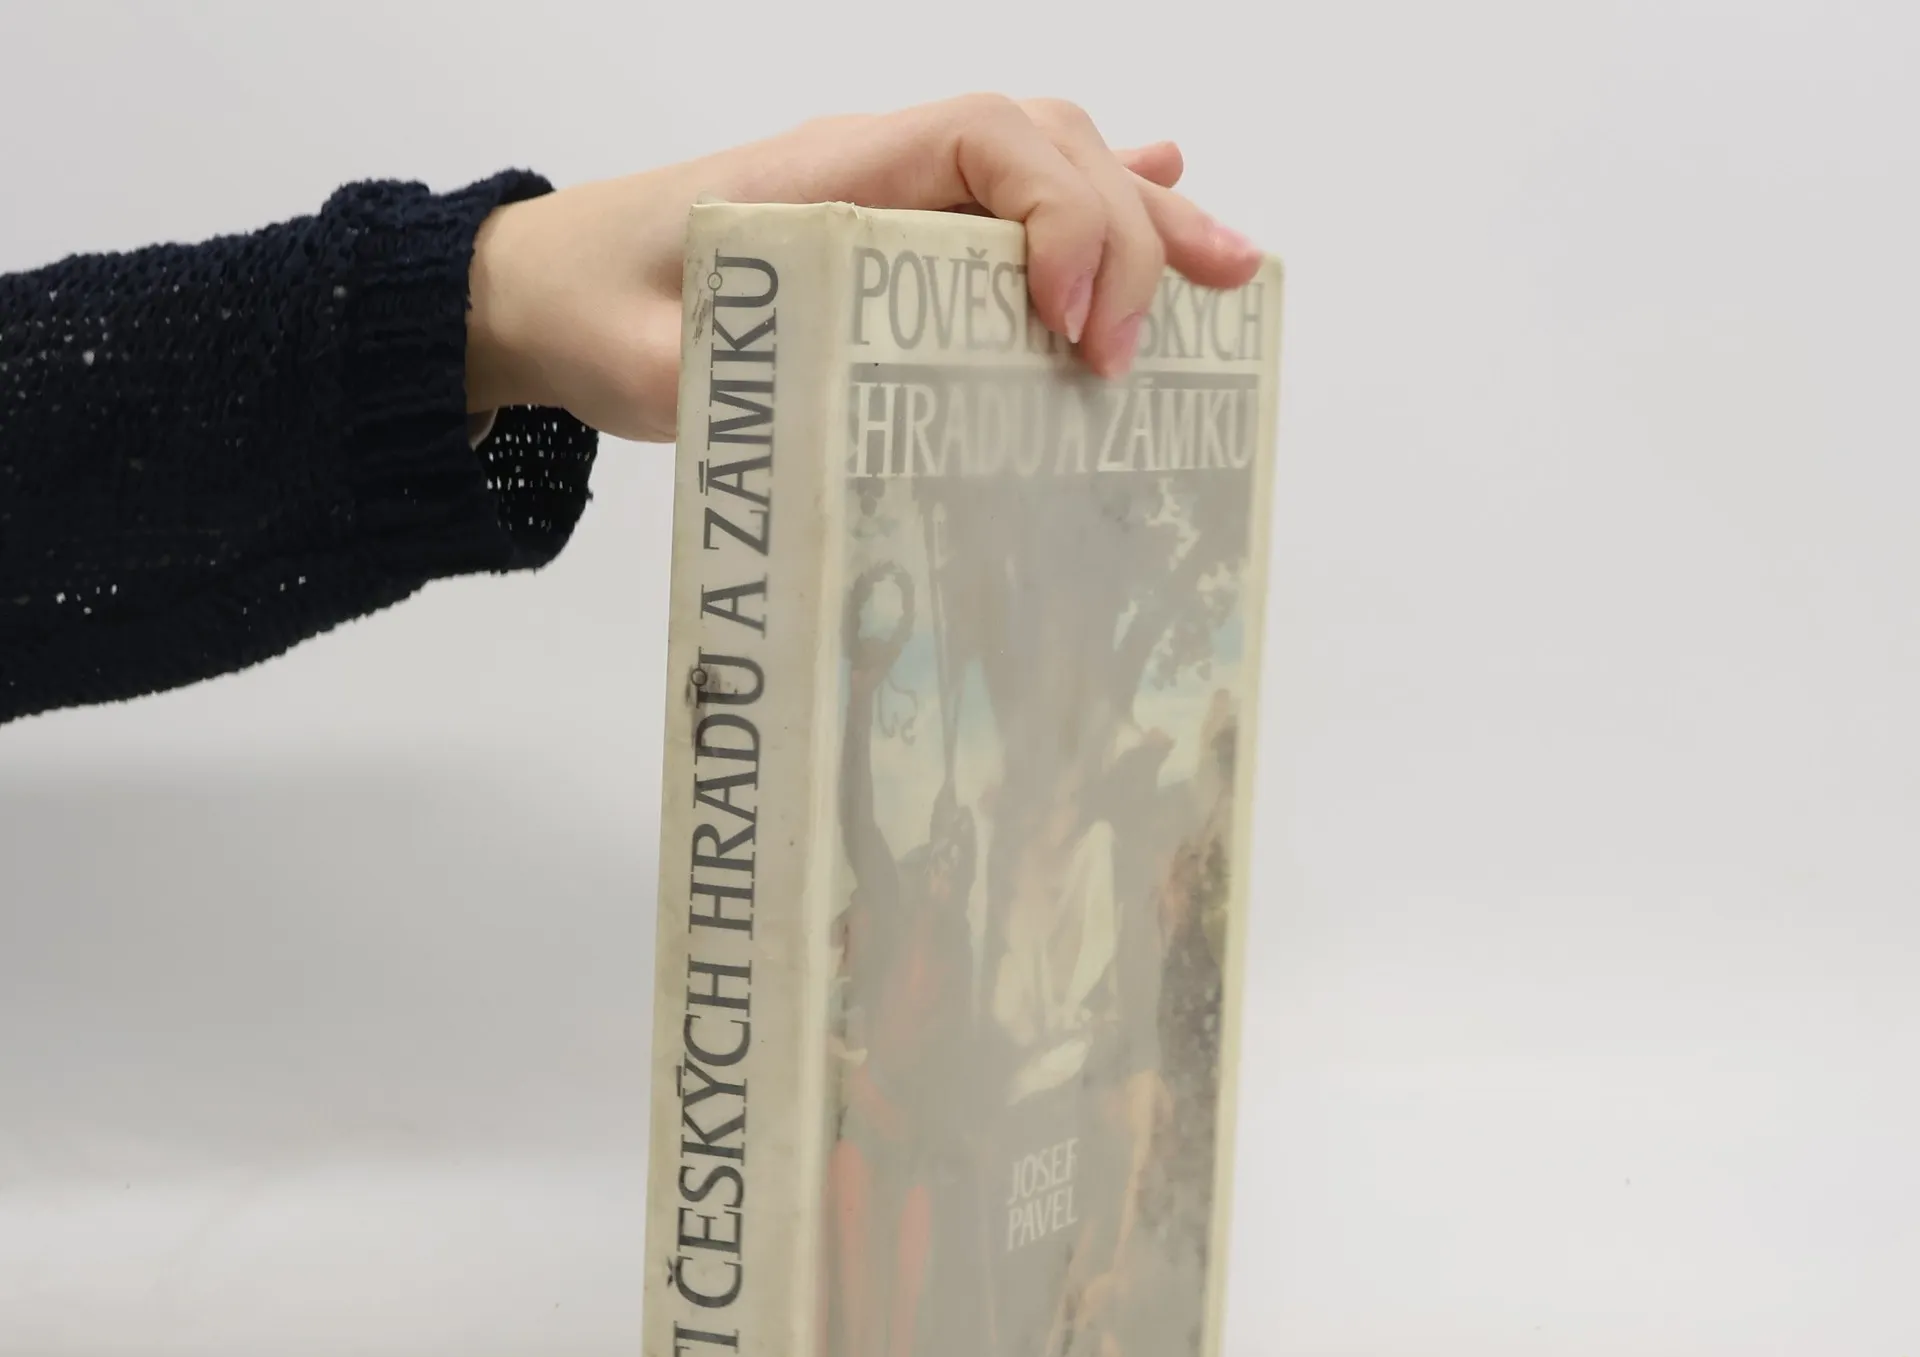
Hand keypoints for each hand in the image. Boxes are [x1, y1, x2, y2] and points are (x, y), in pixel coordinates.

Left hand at [465, 96, 1262, 441]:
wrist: (551, 287)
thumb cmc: (598, 311)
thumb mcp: (650, 363)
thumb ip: (736, 380)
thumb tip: (835, 417)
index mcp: (833, 170)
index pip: (990, 142)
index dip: (1061, 219)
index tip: (1071, 334)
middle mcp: (884, 163)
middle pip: (1049, 149)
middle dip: (1121, 240)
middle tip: (1130, 362)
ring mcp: (901, 193)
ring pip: (1055, 168)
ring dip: (1147, 217)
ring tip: (1233, 272)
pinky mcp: (905, 237)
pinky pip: (1023, 201)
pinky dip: (1103, 209)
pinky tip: (1173, 212)